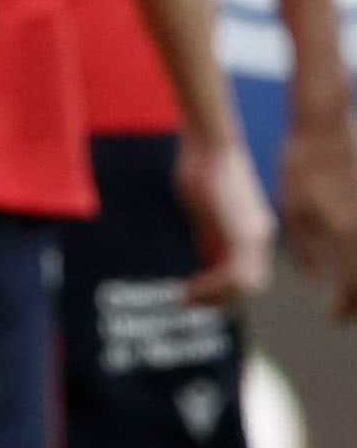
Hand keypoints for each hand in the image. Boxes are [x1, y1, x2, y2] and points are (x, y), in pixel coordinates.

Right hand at [178, 126, 277, 307]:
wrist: (212, 147)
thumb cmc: (203, 170)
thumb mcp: (207, 211)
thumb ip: (211, 235)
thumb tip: (206, 254)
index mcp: (253, 232)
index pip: (249, 275)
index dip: (223, 291)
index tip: (191, 293)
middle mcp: (260, 237)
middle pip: (252, 287)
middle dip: (220, 300)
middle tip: (188, 299)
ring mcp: (254, 237)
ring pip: (246, 286)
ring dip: (214, 297)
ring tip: (186, 296)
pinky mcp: (241, 235)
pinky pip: (233, 275)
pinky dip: (210, 288)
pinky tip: (188, 286)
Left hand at [274, 100, 356, 319]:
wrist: (325, 129)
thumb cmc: (304, 169)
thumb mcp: (295, 213)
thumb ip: (308, 250)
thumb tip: (316, 279)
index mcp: (345, 234)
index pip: (352, 286)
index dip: (344, 308)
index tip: (335, 318)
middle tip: (349, 311)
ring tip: (353, 292)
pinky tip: (352, 258)